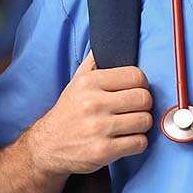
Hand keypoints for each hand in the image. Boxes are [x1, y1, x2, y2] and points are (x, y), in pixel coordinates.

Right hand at [27, 52, 152, 176]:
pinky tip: (125, 141)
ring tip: (128, 126)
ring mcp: (99, 128)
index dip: (141, 85)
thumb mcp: (76, 82)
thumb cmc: (68, 114)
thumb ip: (94, 62)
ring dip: (141, 125)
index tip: (134, 93)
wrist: (47, 146)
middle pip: (144, 98)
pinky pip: (140, 143)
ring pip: (145, 121)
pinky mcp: (103, 151)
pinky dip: (137, 143)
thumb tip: (108, 42)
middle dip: (143, 106)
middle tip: (133, 110)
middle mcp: (93, 103)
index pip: (136, 76)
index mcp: (89, 83)